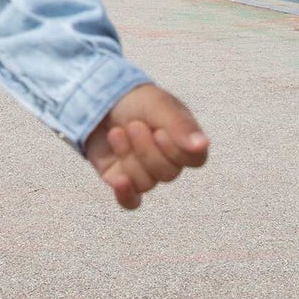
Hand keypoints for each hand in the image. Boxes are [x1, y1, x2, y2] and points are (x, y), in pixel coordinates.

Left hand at [83, 82, 208, 209]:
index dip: (175, 150)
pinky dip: (125, 194)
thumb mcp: (158, 104)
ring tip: (116, 132)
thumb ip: (179, 125)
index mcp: (183, 141)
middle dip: (146, 149)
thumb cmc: (134, 100)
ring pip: (146, 183)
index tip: (159, 132)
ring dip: (128, 156)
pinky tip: (119, 180)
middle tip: (133, 126)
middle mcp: (167, 160)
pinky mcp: (121, 179)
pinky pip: (130, 201)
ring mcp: (144, 172)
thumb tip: (202, 145)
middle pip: (168, 174)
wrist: (96, 98)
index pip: (195, 160)